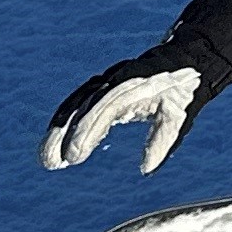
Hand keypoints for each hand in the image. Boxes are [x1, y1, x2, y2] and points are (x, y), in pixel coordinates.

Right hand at [43, 46, 221, 175]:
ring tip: (46, 158)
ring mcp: (106, 81)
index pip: (103, 108)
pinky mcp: (102, 86)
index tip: (74, 156)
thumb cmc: (181, 93)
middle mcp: (115, 80)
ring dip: (58, 129)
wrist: (185, 63)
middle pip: (82, 105)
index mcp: (134, 85)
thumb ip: (162, 140)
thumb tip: (146, 168)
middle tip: (52, 162)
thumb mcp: (178, 116)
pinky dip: (64, 120)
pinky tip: (53, 141)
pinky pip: (77, 101)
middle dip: (65, 133)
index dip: (86, 132)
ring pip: (75, 103)